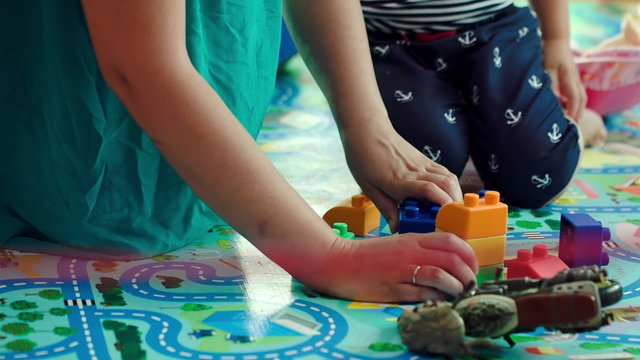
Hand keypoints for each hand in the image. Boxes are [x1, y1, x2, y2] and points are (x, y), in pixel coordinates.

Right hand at [307, 232, 477, 301]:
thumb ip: (421, 248)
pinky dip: (438, 297)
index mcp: (414, 239)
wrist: (339, 261)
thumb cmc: (369, 254)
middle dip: (469, 274)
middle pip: (453, 259)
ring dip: (457, 287)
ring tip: (459, 294)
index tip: (472, 266)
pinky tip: (441, 300)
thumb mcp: (398, 243)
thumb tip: (448, 260)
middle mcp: (412, 252)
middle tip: (470, 284)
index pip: (452, 241)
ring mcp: (403, 271)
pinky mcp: (394, 288)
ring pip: (442, 276)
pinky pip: (424, 293)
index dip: (469, 254)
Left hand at [341, 126, 461, 232]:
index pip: (428, 190)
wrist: (367, 130)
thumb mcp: (368, 187)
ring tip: (452, 211)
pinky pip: (445, 172)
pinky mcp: (425, 159)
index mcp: (399, 180)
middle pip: (446, 184)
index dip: (442, 203)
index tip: (447, 218)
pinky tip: (446, 195)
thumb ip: (386, 208)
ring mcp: (422, 164)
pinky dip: (450, 185)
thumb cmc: (364, 157)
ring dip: (455, 194)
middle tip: (453, 220)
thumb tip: (396, 228)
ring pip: (449, 177)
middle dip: (455, 204)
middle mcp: (415, 171)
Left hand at [542, 38, 586, 121]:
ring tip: (572, 118)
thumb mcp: (547, 69)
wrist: (556, 39)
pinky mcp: (571, 76)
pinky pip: (575, 91)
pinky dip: (573, 100)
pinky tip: (565, 106)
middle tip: (574, 125)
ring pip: (580, 95)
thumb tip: (553, 100)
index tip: (569, 121)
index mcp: (570, 78)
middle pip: (581, 99)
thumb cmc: (550, 53)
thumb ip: (550, 84)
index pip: (574, 99)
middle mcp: (575, 79)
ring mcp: (574, 77)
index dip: (572, 111)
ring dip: (577, 107)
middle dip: (578, 112)